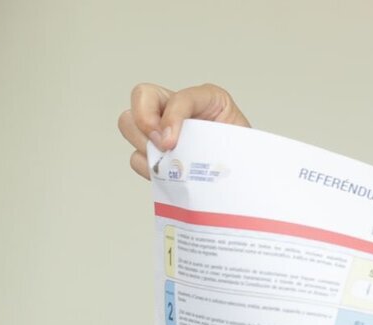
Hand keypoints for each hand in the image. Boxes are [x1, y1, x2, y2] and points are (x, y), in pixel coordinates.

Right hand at [117, 83, 250, 178]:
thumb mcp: (240, 139)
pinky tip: (168, 177)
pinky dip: (148, 168)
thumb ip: (215, 137)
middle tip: (163, 147)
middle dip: (145, 121)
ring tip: (166, 163)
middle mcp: (178, 109)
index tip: (171, 142)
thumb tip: (184, 150)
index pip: (179, 97)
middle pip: (141, 95)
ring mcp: (163, 131)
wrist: (244, 182)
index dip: (172, 117)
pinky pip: (136, 157)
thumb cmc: (243, 158)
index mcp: (204, 99)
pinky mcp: (156, 155)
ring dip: (144, 145)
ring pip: (128, 123)